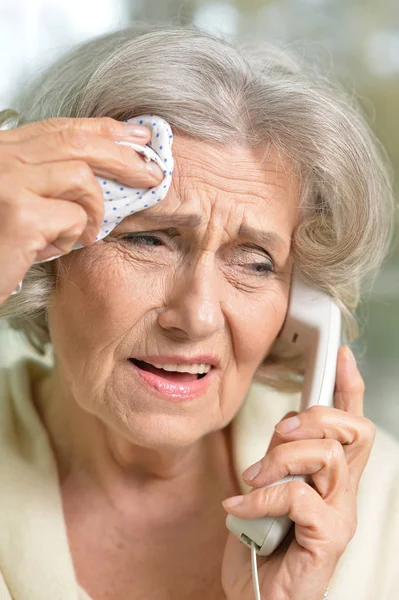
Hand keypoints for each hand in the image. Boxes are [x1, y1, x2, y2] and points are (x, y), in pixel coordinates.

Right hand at [0, 117, 163, 303]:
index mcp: (2, 149)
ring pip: (81, 178)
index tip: (136, 136)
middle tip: (151, 173)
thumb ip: (44, 177)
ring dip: (95, 210)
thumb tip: (100, 172)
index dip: (104, 129)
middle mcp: (1, 156)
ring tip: (86, 233)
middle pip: (77, 142)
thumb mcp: (14, 197)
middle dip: (123, 157)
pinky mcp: (19, 215)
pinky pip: (73, 218)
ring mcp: (7, 182)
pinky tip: (53, 249)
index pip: (60, 127)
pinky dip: (73, 237)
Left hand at [221, 344, 374, 599]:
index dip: (351, 386)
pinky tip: (237, 510)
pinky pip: (298, 496)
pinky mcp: (328, 539)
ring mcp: (340, 516)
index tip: (342, 354)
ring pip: (327, 455)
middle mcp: (344, 493)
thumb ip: (281, 457)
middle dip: (312, 417)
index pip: (352, 424)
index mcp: (331, 477)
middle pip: (353, 429)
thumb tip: (282, 430)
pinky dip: (261, 497)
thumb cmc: (263, 545)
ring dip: (281, 458)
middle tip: (278, 434)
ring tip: (252, 477)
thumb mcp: (268, 488)